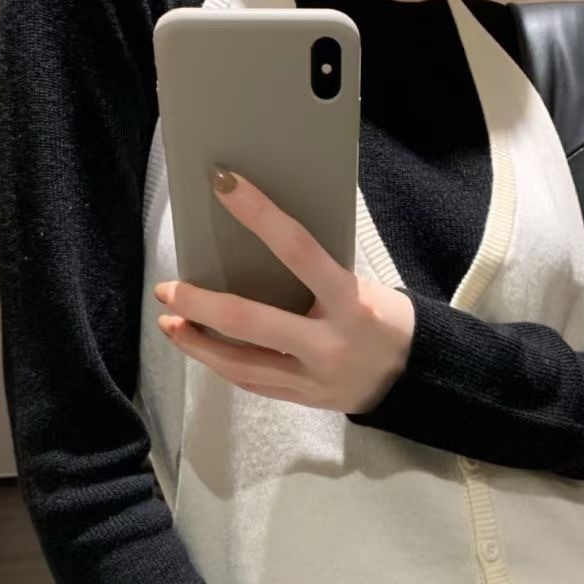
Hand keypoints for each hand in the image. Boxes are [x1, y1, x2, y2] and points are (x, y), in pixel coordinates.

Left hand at [152, 168, 415, 413]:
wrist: (415, 378)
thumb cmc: (386, 319)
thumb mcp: (362, 286)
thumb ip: (317, 272)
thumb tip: (258, 242)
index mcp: (351, 303)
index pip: (298, 250)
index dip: (259, 213)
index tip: (224, 184)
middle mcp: (328, 344)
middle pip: (249, 322)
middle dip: (200, 304)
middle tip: (167, 288)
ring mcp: (313, 379)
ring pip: (239, 364)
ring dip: (197, 342)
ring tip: (170, 321)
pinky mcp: (302, 400)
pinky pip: (250, 382)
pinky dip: (220, 363)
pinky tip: (200, 345)